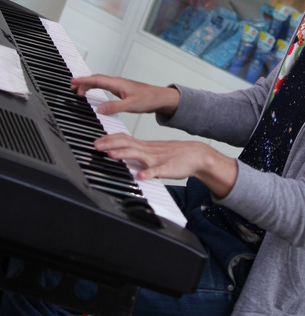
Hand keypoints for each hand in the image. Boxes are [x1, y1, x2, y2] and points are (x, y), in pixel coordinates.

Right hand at [70, 74, 179, 117]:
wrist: (161, 98)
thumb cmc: (149, 99)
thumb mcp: (131, 105)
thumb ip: (115, 107)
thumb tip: (99, 109)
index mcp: (118, 83)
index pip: (97, 80)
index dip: (83, 80)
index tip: (72, 81)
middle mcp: (118, 83)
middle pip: (96, 80)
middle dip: (83, 82)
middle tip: (71, 87)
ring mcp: (120, 86)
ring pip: (101, 83)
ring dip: (89, 86)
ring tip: (78, 92)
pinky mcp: (122, 91)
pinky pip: (105, 87)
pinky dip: (96, 89)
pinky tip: (94, 94)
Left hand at [95, 134, 237, 197]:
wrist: (196, 155)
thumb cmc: (174, 155)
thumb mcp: (153, 151)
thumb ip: (138, 152)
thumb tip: (121, 153)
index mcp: (145, 146)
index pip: (124, 139)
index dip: (110, 139)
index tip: (96, 141)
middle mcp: (149, 150)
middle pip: (127, 144)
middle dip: (111, 144)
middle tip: (96, 145)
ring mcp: (157, 159)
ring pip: (139, 155)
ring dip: (124, 155)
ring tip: (112, 155)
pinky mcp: (167, 169)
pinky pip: (157, 171)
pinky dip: (148, 173)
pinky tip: (140, 176)